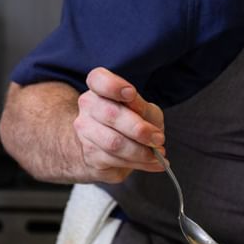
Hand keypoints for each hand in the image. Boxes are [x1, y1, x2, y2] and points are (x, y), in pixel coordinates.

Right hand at [74, 67, 164, 182]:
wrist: (104, 148)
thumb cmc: (129, 122)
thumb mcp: (143, 109)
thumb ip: (144, 110)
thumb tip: (147, 127)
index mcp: (100, 89)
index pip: (98, 80)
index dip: (113, 86)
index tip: (130, 94)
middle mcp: (88, 107)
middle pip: (111, 114)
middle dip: (139, 129)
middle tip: (158, 138)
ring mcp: (85, 132)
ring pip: (114, 143)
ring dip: (141, 151)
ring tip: (158, 154)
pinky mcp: (90, 155)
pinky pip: (116, 161)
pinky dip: (140, 163)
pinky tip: (152, 162)